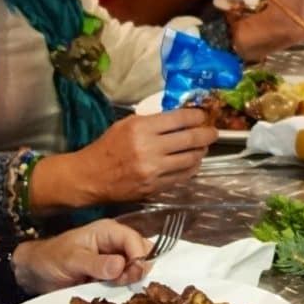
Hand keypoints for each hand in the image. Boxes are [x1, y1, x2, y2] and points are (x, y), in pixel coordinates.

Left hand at [14, 219, 154, 293]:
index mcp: (108, 231)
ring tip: (114, 288)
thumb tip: (121, 265)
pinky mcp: (112, 275)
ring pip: (138, 268)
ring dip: (131, 280)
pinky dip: (126, 288)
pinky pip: (128, 280)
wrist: (35, 273)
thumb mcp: (71, 260)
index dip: (139, 257)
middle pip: (143, 253)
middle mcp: (116, 243)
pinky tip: (115, 293)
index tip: (133, 275)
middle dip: (137, 269)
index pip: (135, 240)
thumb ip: (96, 263)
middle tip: (122, 283)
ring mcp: (115, 259)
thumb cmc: (51, 259)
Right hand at [63, 108, 215, 204]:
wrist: (90, 177)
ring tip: (203, 147)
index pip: (179, 119)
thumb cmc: (107, 147)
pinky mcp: (155, 187)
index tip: (203, 116)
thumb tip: (179, 118)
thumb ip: (152, 121)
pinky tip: (193, 162)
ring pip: (191, 159)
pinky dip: (192, 168)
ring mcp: (153, 170)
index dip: (197, 117)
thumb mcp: (125, 124)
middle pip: (190, 139)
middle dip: (207, 134)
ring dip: (201, 152)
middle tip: (213, 132)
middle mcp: (149, 149)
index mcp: (141, 128)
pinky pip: (182, 177)